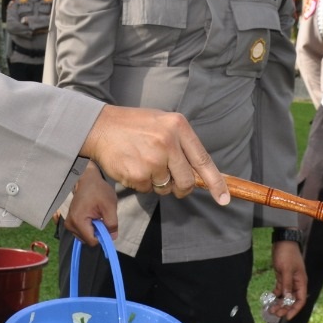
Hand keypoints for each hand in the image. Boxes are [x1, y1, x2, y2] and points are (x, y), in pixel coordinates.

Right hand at [64, 165, 119, 244]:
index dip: (102, 236)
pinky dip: (89, 227)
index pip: (92, 241)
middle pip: (88, 240)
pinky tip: (92, 216)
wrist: (87, 179)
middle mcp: (70, 225)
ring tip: (97, 215)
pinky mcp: (70, 222)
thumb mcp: (110, 206)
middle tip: (101, 217)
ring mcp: (69, 224)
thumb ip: (112, 224)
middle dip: (98, 232)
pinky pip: (82, 232)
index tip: (106, 225)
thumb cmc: (98, 190)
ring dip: (94, 229)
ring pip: (85, 237)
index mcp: (78, 221)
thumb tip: (112, 237)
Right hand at [80, 105, 229, 205]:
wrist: (99, 126)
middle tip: (169, 181)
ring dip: (157, 182)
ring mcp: (153, 160)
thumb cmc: (133, 125)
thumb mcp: (163, 123)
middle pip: (187, 181)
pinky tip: (132, 166)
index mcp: (178, 127)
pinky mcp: (138, 174)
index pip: (203, 160)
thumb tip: (199, 172)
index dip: (216, 183)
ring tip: (143, 162)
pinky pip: (148, 190)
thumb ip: (182, 144)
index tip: (224, 198)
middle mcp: (168, 142)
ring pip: (166, 187)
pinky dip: (141, 183)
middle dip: (181, 187)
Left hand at [268, 242, 307, 320]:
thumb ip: (287, 284)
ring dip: (279, 303)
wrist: (283, 241)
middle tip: (275, 313)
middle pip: (292, 300)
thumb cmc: (287, 254)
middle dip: (285, 307)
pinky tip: (269, 300)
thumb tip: (288, 298)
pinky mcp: (282, 277)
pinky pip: (280, 289)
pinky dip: (275, 295)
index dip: (295, 310)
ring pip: (285, 296)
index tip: (287, 317)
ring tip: (270, 308)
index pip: (301, 300)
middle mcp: (296, 283)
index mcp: (301, 282)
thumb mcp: (286, 269)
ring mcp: (289, 280)